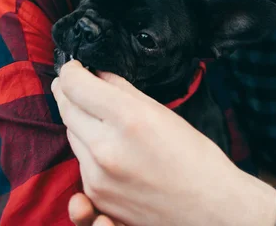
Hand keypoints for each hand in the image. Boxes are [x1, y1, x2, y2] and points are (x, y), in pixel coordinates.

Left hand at [52, 60, 275, 225]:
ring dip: (78, 119)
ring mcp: (97, 176)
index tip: (74, 67)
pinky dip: (87, 148)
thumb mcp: (162, 112)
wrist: (208, 208)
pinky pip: (80, 162)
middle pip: (66, 108)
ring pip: (70, 134)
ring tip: (95, 113)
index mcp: (128, 119)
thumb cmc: (195, 158)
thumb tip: (99, 74)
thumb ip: (124, 89)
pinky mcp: (96, 196)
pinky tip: (106, 145)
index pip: (75, 85)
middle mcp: (106, 148)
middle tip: (74, 83)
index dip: (71, 70)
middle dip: (68, 92)